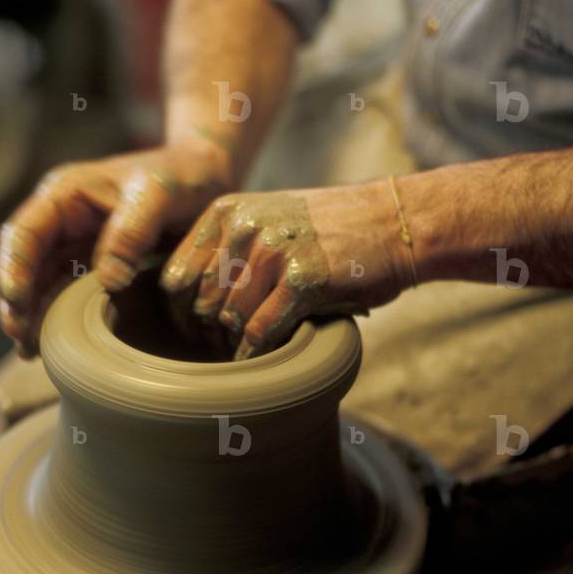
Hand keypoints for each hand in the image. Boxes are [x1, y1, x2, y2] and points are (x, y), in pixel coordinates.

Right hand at [0, 136, 232, 356]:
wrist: (207, 178)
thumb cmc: (181, 176)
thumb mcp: (158, 193)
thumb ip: (131, 230)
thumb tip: (107, 279)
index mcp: (65, 195)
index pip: (23, 234)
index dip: (14, 270)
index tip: (17, 304)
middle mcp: (62, 221)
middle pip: (23, 265)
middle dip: (17, 303)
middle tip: (23, 341)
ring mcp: (77, 245)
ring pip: (41, 285)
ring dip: (33, 317)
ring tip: (33, 353)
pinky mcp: (96, 267)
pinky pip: (67, 295)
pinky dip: (58, 319)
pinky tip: (55, 346)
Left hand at [160, 183, 410, 358]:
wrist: (397, 223)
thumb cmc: (333, 231)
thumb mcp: (270, 221)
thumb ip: (230, 250)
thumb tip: (188, 304)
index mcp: (226, 212)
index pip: (175, 277)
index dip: (180, 317)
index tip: (195, 337)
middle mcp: (243, 226)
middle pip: (201, 303)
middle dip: (209, 337)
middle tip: (224, 353)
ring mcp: (272, 250)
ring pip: (230, 320)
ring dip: (236, 347)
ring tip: (248, 356)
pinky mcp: (301, 278)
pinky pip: (261, 332)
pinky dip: (259, 354)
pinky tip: (265, 361)